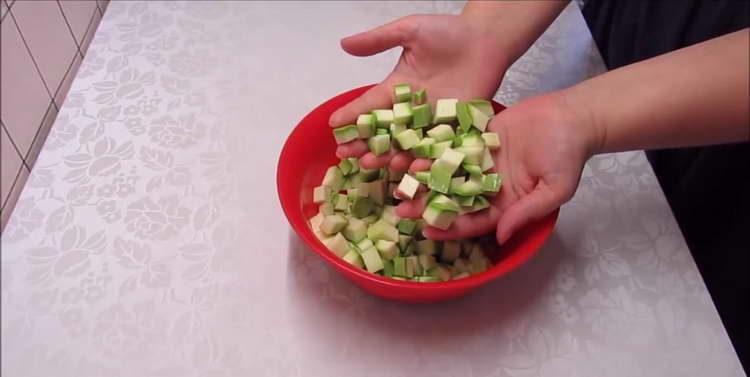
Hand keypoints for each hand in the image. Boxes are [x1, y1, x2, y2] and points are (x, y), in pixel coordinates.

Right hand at [333, 14, 510, 169]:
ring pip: (406, 145)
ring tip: (371, 164)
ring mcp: (432, 123)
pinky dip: (424, 161)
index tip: (333, 126)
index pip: (369, 105)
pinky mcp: (455, 130)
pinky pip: (437, 150)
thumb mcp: (410, 31)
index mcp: (397, 88)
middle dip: (363, 144)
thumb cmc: (449, 32)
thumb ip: (379, 40)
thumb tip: (344, 43)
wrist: (487, 40)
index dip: (351, 115)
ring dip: (388, 156)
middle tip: (345, 155)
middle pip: (383, 132)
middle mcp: (412, 111)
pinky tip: (411, 169)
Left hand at [397, 93, 595, 243]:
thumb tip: (502, 237)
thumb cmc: (569, 154)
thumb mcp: (555, 189)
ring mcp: (481, 164)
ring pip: (447, 175)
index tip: (427, 232)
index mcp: (506, 205)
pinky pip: (451, 148)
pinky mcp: (477, 140)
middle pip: (453, 201)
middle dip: (428, 206)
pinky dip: (432, 152)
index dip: (451, 228)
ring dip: (424, 180)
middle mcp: (489, 187)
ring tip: (399, 182)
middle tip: (401, 210)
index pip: (474, 221)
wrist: (572, 116)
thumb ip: (527, 212)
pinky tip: (411, 154)